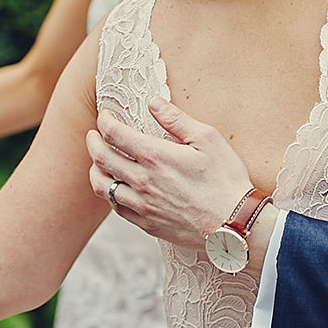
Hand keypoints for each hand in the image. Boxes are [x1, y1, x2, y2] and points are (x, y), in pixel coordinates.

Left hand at [86, 98, 253, 252]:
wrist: (235, 225)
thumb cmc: (226, 179)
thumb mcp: (208, 139)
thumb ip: (177, 119)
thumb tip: (154, 103)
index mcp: (156, 156)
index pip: (114, 134)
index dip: (105, 121)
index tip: (105, 116)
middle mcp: (143, 181)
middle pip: (101, 159)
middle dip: (93, 142)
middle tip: (94, 135)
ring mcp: (143, 205)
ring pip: (103, 187)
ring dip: (95, 170)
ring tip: (98, 162)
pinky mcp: (147, 224)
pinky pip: (117, 208)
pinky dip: (110, 194)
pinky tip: (116, 187)